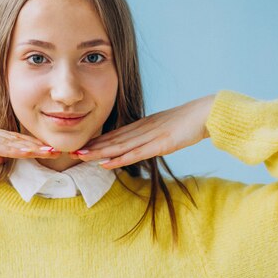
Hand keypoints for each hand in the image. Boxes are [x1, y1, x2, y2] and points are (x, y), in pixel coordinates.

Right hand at [0, 103, 59, 164]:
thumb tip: (0, 161)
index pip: (11, 140)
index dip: (30, 145)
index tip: (47, 150)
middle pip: (15, 138)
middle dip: (37, 145)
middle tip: (58, 150)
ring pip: (7, 140)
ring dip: (28, 146)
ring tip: (47, 151)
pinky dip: (7, 147)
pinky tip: (20, 150)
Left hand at [71, 94, 215, 168]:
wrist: (206, 114)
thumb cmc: (189, 121)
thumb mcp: (166, 128)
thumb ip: (152, 135)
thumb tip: (141, 144)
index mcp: (143, 125)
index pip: (116, 134)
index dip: (97, 140)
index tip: (80, 146)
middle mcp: (142, 129)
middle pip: (112, 139)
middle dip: (91, 147)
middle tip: (71, 152)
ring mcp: (150, 136)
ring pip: (119, 146)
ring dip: (99, 153)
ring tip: (80, 157)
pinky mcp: (160, 144)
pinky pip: (136, 153)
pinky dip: (119, 159)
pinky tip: (106, 164)